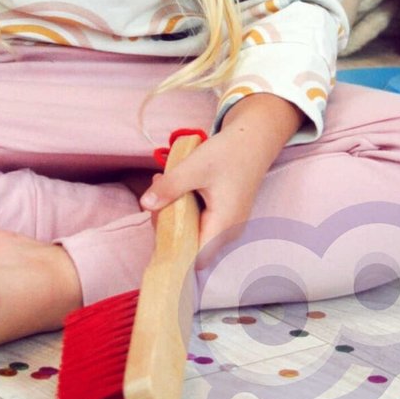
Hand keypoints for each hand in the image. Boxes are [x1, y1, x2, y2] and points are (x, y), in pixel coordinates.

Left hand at [139, 95, 303, 252]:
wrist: (254, 139)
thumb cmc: (228, 153)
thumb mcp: (195, 167)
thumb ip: (170, 187)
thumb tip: (145, 204)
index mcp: (223, 226)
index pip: (195, 259)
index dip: (174, 250)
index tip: (158, 222)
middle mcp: (228, 233)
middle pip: (191, 246)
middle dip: (169, 225)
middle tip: (158, 195)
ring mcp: (229, 226)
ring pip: (194, 233)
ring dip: (176, 215)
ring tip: (166, 186)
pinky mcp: (226, 217)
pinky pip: (201, 222)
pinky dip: (186, 209)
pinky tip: (179, 188)